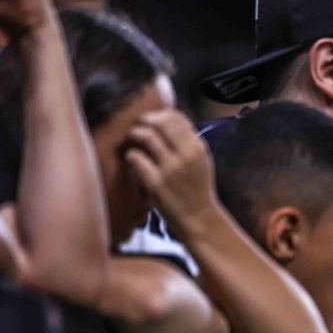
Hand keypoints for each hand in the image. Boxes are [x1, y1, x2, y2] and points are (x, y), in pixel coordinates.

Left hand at [123, 110, 220, 239]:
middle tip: (138, 124)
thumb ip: (187, 142)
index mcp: (198, 148)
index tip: (153, 118)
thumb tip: (167, 120)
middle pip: (161, 122)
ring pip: (147, 136)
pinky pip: (136, 157)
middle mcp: (186, 155)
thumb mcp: (201, 162)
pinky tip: (132, 159)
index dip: (161, 113)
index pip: (177, 118)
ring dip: (135, 133)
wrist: (198, 218)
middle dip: (145, 119)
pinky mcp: (156, 182)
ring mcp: (171, 169)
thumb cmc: (196, 189)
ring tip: (133, 138)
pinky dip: (131, 155)